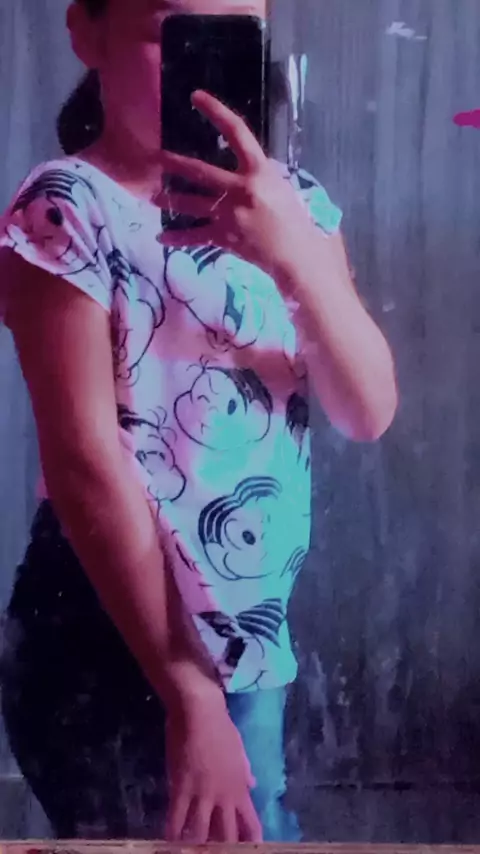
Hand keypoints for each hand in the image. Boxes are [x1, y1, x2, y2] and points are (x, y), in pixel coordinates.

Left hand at [157, 90, 317, 287]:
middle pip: (201, 172)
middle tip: (156, 158)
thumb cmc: (297, 220)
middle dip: (175, 165)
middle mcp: (241, 189)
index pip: (236, 132)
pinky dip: (177, 238)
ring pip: (191, 204)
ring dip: (169, 200)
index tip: (196, 97)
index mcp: (259, 171)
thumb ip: (262, 176)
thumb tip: (248, 169)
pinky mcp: (224, 237)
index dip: (216, 111)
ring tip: (152, 197)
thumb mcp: (283, 187)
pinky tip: (161, 238)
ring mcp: (230, 214)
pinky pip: (195, 237)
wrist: (298, 254)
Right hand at [165, 690, 262, 842]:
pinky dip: (173, 832)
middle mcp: (224, 796)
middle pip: (227, 834)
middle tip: (215, 852)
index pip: (250, 822)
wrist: (201, 712)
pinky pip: (177, 817)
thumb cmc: (221, 727)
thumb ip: (245, 770)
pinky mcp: (182, 787)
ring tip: (191, 851)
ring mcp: (203, 793)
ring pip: (201, 832)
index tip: (251, 850)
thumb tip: (253, 784)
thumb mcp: (239, 750)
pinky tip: (169, 842)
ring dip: (197, 846)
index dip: (251, 840)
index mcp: (240, 787)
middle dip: (223, 849)